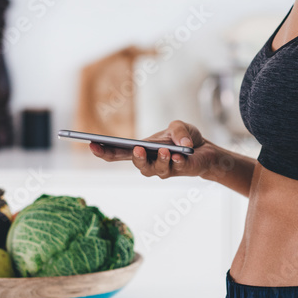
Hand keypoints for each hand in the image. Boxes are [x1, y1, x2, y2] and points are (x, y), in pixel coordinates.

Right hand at [89, 120, 223, 180]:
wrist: (206, 150)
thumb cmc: (185, 138)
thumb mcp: (179, 126)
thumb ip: (178, 130)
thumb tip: (181, 143)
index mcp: (142, 149)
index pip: (119, 153)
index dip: (104, 151)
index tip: (91, 145)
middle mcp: (149, 162)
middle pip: (136, 165)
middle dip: (136, 158)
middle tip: (136, 149)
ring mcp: (164, 169)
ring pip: (156, 169)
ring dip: (159, 160)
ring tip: (164, 151)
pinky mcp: (181, 171)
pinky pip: (177, 168)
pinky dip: (178, 160)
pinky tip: (179, 154)